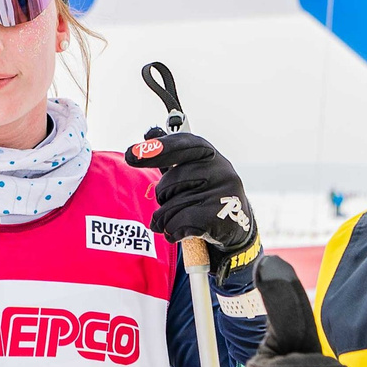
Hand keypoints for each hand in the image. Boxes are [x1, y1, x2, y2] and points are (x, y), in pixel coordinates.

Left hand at [124, 131, 257, 270]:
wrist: (236, 225)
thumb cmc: (205, 192)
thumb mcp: (191, 169)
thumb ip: (170, 154)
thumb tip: (149, 134)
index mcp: (209, 153)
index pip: (182, 145)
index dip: (158, 149)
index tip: (130, 156)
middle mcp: (220, 169)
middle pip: (170, 182)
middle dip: (162, 196)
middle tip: (167, 201)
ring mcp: (223, 193)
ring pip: (172, 207)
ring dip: (165, 219)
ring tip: (173, 221)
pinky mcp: (220, 217)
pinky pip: (179, 224)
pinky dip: (172, 232)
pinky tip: (179, 232)